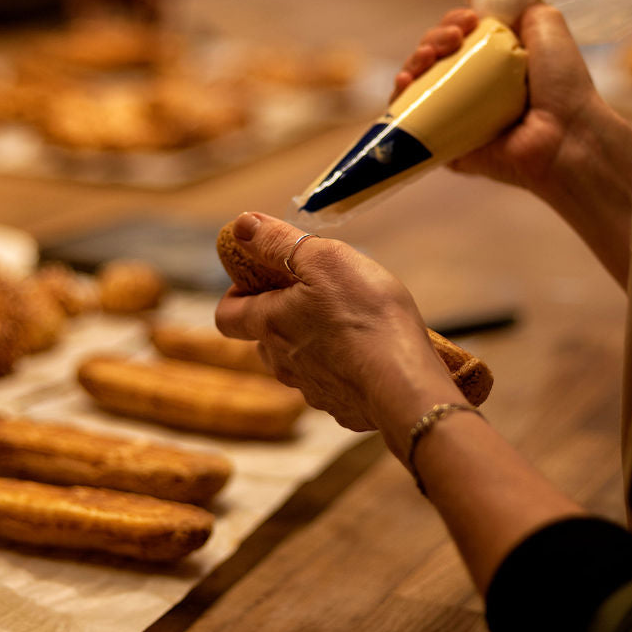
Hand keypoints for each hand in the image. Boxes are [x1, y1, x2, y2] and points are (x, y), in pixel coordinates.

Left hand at [215, 212, 453, 434]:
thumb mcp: (324, 259)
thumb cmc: (366, 317)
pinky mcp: (341, 407)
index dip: (236, 294)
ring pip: (297, 361)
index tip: (260, 279)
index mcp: (270, 324)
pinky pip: (332, 382)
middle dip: (282, 315)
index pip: (226, 315)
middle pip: (264, 338)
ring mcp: (311, 390)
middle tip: (316, 294)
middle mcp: (281, 362)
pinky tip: (368, 354)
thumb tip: (241, 225)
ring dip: (312, 341)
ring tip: (348, 322)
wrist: (404, 383)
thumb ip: (278, 241)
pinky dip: (341, 367)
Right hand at [396, 0, 607, 195]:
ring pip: (417, 84)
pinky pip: (412, 121)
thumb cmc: (563, 84)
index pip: (456, 34)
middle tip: (452, 39)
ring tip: (428, 58)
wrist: (566, 135)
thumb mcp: (545, 25)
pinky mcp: (445, 143)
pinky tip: (406, 83)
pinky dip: (400, 101)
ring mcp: (456, 115)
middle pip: (433, 55)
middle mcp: (472, 86)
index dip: (452, 22)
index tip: (467, 19)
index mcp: (492, 60)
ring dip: (414, 62)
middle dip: (433, 39)